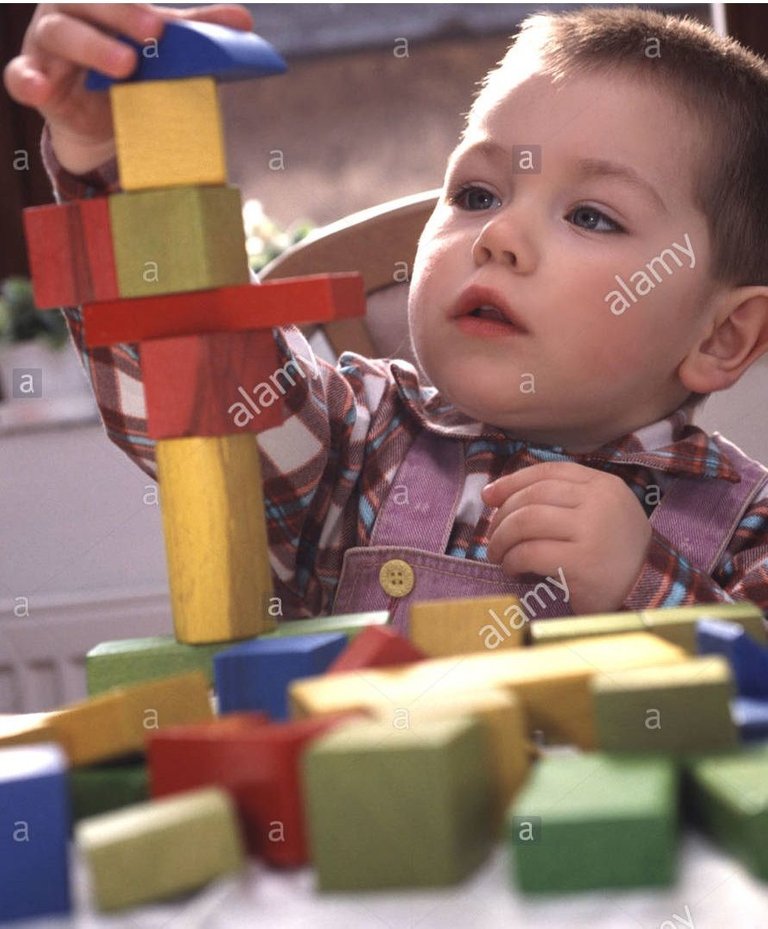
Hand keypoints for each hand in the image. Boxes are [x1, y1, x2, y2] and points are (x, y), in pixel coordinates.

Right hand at [4, 3, 252, 173]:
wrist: (98, 119)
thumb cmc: (126, 71)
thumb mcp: (159, 54)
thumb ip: (194, 36)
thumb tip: (244, 20)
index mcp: (101, 1)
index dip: (138, 11)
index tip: (164, 28)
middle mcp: (70, 12)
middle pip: (91, 6)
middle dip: (123, 19)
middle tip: (154, 35)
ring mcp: (46, 43)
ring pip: (62, 34)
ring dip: (92, 47)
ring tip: (123, 67)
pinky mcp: (32, 78)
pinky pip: (21, 77)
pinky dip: (28, 81)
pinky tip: (39, 88)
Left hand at [481, 461, 651, 613]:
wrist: (650, 591)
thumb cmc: (614, 553)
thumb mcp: (598, 514)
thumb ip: (561, 499)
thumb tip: (495, 493)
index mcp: (604, 485)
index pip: (548, 472)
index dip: (512, 481)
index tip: (488, 496)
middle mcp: (599, 502)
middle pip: (532, 496)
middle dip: (502, 516)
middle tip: (493, 536)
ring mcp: (592, 530)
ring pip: (526, 522)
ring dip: (502, 539)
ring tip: (498, 554)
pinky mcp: (582, 562)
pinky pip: (530, 553)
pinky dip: (512, 560)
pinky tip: (513, 569)